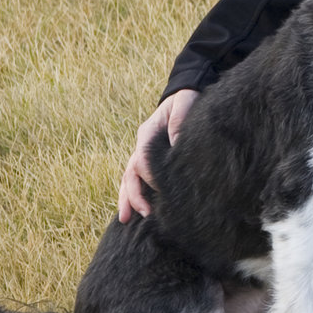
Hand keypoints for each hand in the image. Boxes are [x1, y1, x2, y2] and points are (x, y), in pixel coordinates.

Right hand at [117, 89, 197, 221]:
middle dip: (132, 195)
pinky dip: (134, 194)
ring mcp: (143, 153)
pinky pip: (137, 179)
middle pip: (130, 173)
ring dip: (127, 198)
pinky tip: (135, 210)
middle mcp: (141, 145)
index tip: (162, 190)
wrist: (185, 94)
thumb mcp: (185, 104)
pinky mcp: (150, 159)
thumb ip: (178, 123)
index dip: (150, 177)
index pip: (142, 160)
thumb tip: (174, 146)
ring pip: (129, 179)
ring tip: (126, 219)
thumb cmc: (186, 100)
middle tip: (142, 213)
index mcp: (147, 133)